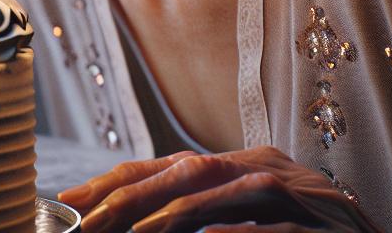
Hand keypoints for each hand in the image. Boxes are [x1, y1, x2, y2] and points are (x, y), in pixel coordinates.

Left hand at [57, 147, 382, 232]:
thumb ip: (198, 216)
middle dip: (128, 196)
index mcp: (237, 165)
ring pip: (222, 190)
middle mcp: (260, 166)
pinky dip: (240, 232)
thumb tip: (137, 224)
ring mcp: (293, 189)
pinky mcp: (322, 220)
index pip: (165, 167)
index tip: (69, 203)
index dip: (114, 182)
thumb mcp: (246, 219)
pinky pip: (275, 225)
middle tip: (85, 222)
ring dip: (173, 215)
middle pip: (184, 171)